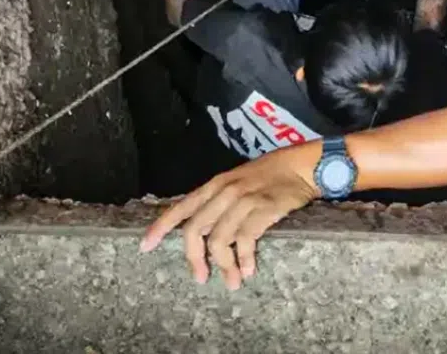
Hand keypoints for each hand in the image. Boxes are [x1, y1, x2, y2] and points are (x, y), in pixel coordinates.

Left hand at [141, 145, 318, 290]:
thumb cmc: (270, 176)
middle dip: (194, 258)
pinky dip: (245, 259)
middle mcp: (224, 191)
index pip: (180, 208)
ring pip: (219, 239)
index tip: (145, 247)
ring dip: (224, 265)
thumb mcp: (238, 182)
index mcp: (214, 185)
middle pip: (195, 230)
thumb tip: (203, 232)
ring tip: (233, 281)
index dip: (160, 228)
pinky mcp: (262, 209)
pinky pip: (245, 240)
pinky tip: (249, 269)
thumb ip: (219, 202)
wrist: (302, 166)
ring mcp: (243, 200)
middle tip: (200, 278)